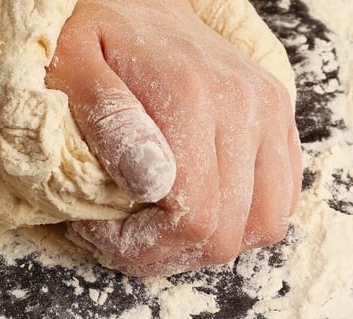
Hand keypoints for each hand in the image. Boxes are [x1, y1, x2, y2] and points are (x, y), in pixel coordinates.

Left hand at [46, 0, 301, 276]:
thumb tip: (151, 183)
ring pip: (263, 223)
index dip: (141, 248)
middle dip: (164, 253)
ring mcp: (269, 110)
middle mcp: (245, 105)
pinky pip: (281, 196)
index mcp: (192, 97)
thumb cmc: (89, 31)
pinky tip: (189, 206)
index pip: (193, 221)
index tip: (96, 231)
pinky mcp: (278, 116)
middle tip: (114, 235)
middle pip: (228, 233)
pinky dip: (239, 218)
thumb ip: (109, 121)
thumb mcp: (71, 66)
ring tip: (152, 225)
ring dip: (205, 243)